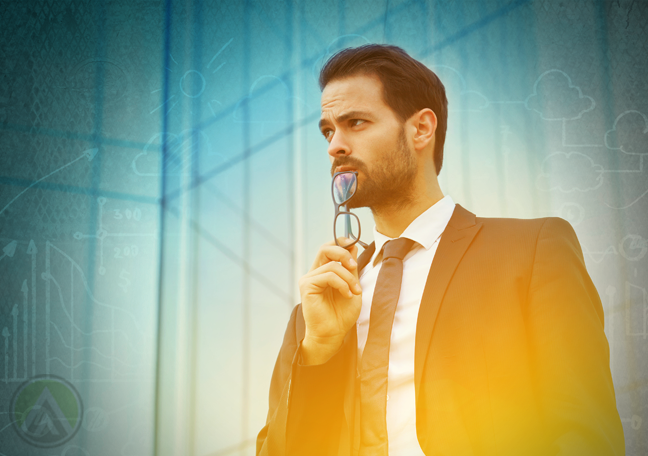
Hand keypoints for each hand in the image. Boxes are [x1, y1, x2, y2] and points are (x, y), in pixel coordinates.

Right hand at [298, 238, 361, 364]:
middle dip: (342, 251)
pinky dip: (342, 283)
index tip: (355, 244)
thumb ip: (351, 268)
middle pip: (325, 248)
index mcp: (324, 271)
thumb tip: (353, 246)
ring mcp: (309, 279)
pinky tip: (347, 294)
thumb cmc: (342, 314)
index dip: (341, 242)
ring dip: (348, 277)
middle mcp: (314, 273)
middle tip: (354, 265)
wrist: (333, 334)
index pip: (329, 248)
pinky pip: (328, 275)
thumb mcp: (352, 286)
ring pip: (332, 265)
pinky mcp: (307, 286)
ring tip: (355, 291)